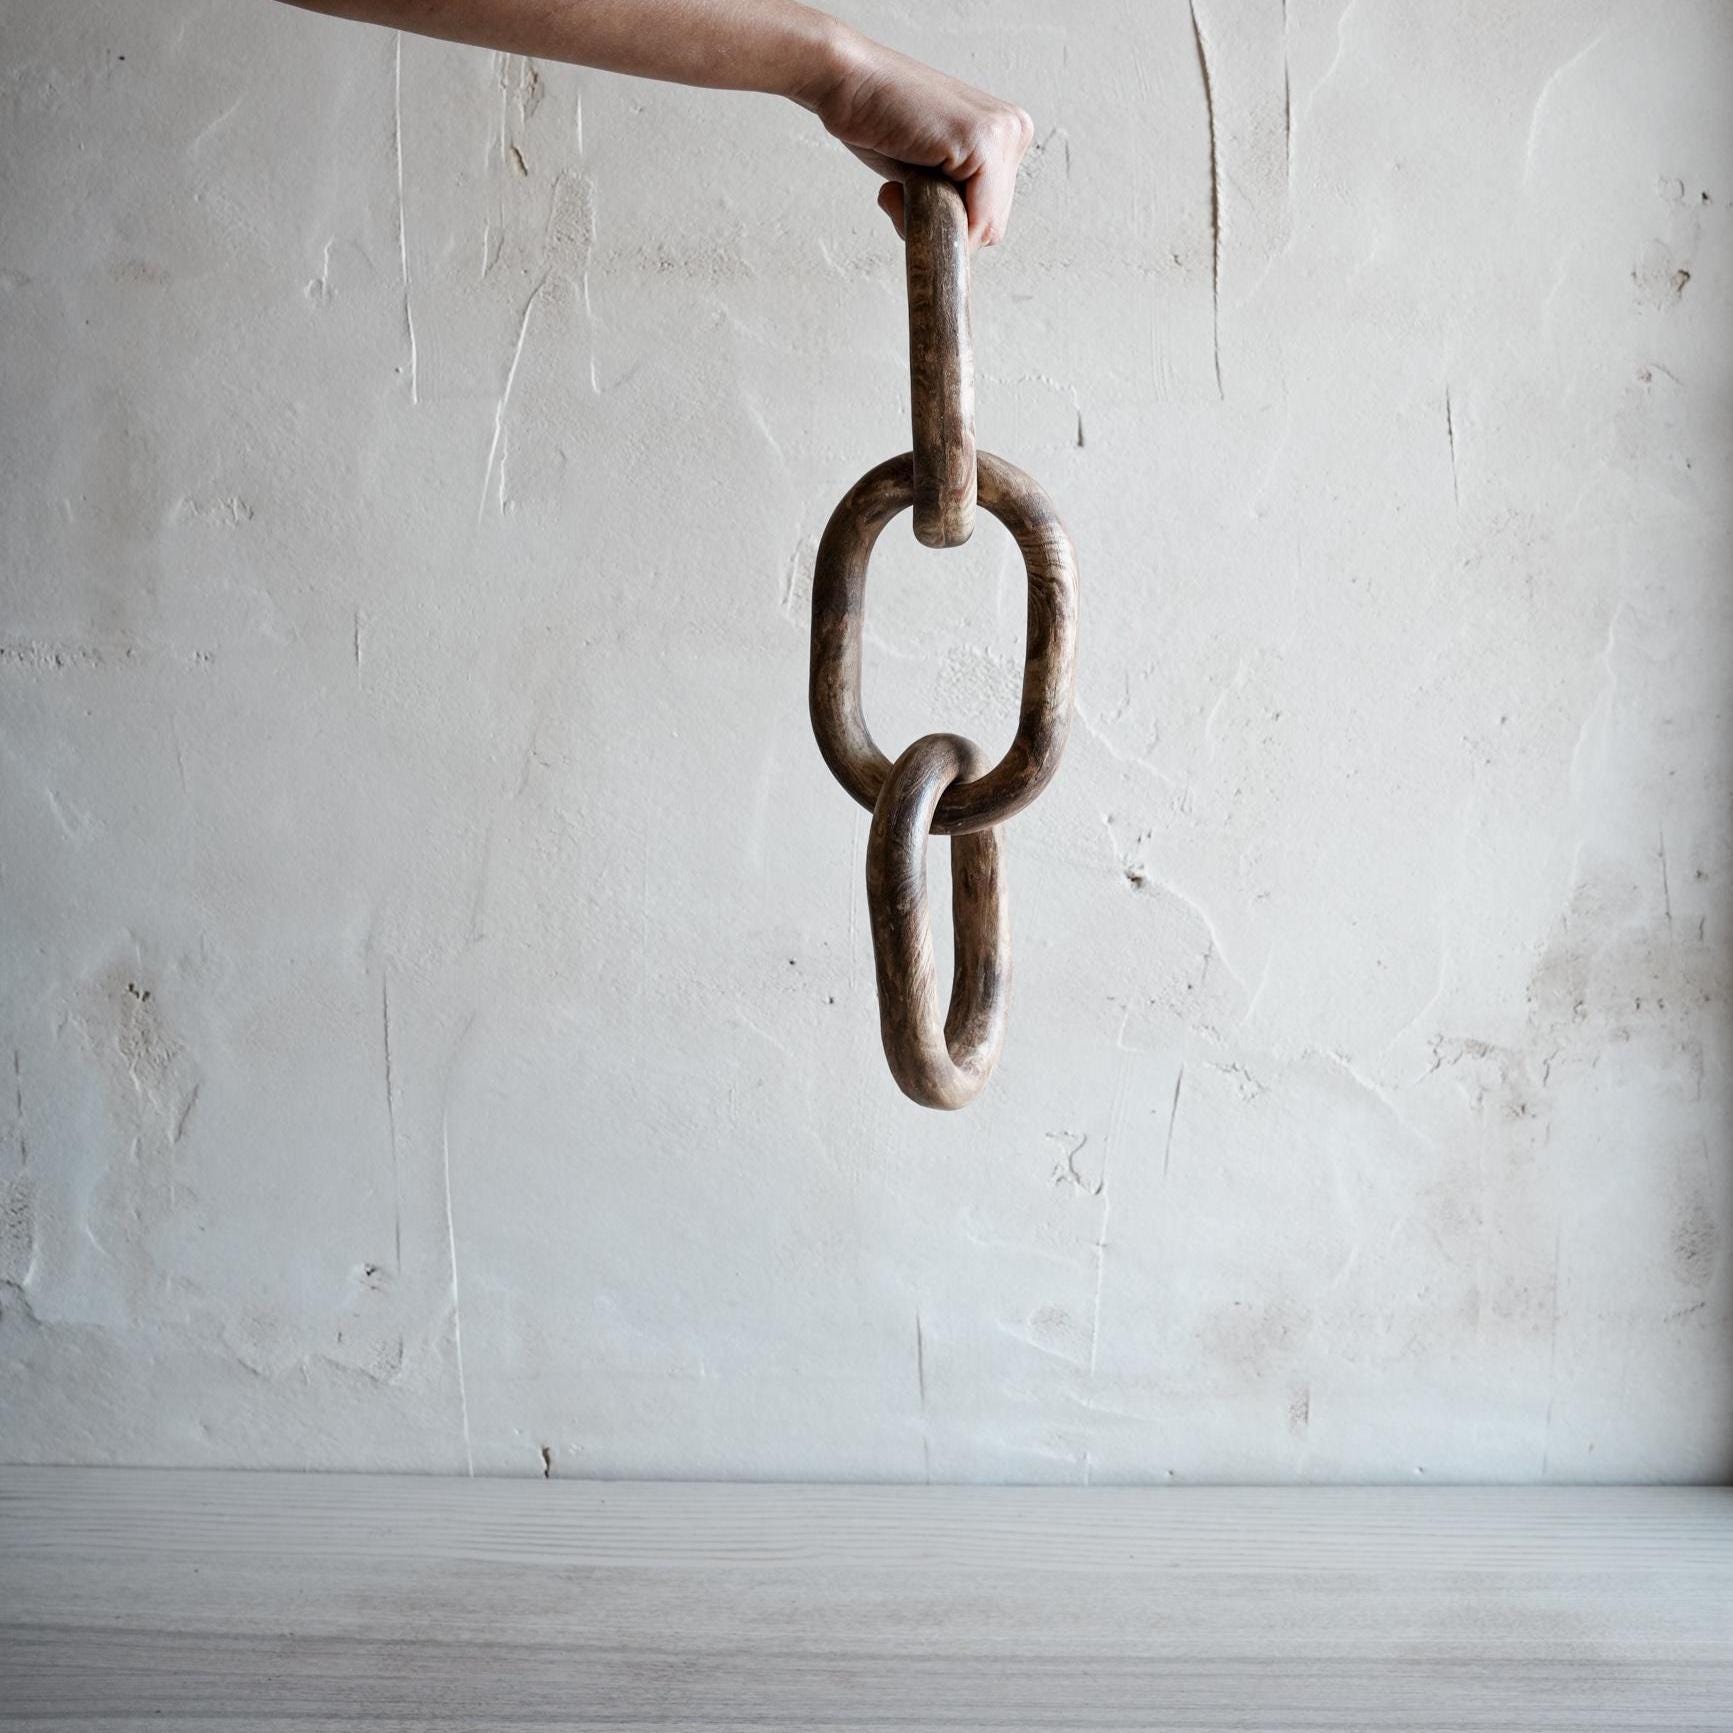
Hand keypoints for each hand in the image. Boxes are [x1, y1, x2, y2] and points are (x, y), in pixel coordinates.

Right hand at [805, 31, 1033, 247]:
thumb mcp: (932, 170)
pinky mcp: (983, 141)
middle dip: (942, 224)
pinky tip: (897, 186)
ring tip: (900, 183)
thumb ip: (958, 196)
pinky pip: (971, 224)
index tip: (913, 193)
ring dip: (931, 224)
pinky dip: (928, 222)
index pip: (993, 216)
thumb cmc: (878, 122)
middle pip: (991, 226)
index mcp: (1007, 134)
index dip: (948, 223)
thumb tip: (962, 242)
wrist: (845, 80)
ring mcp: (1004, 134)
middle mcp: (1014, 130)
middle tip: (901, 188)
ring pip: (982, 230)